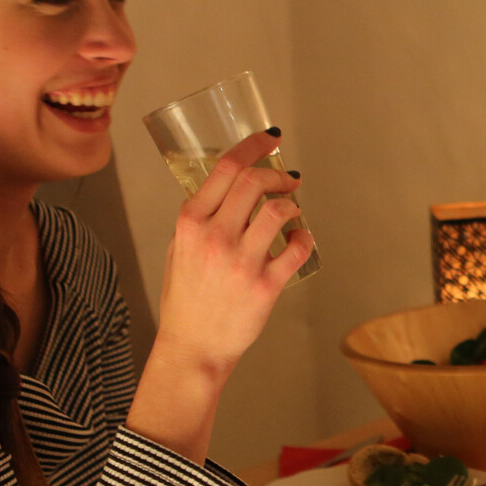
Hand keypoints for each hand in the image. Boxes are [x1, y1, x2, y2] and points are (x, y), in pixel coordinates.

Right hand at [155, 129, 313, 374]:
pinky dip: (305, 237)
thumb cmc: (186, 299)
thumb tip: (229, 189)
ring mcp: (241, 261)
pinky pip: (297, 248)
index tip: (269, 139)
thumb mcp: (180, 249)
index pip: (226, 168)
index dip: (253, 146)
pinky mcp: (265, 285)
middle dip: (278, 173)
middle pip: (254, 181)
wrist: (192, 347)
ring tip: (294, 210)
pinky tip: (301, 238)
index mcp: (191, 222)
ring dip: (293, 204)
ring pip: (279, 210)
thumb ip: (200, 219)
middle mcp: (215, 236)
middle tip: (289, 178)